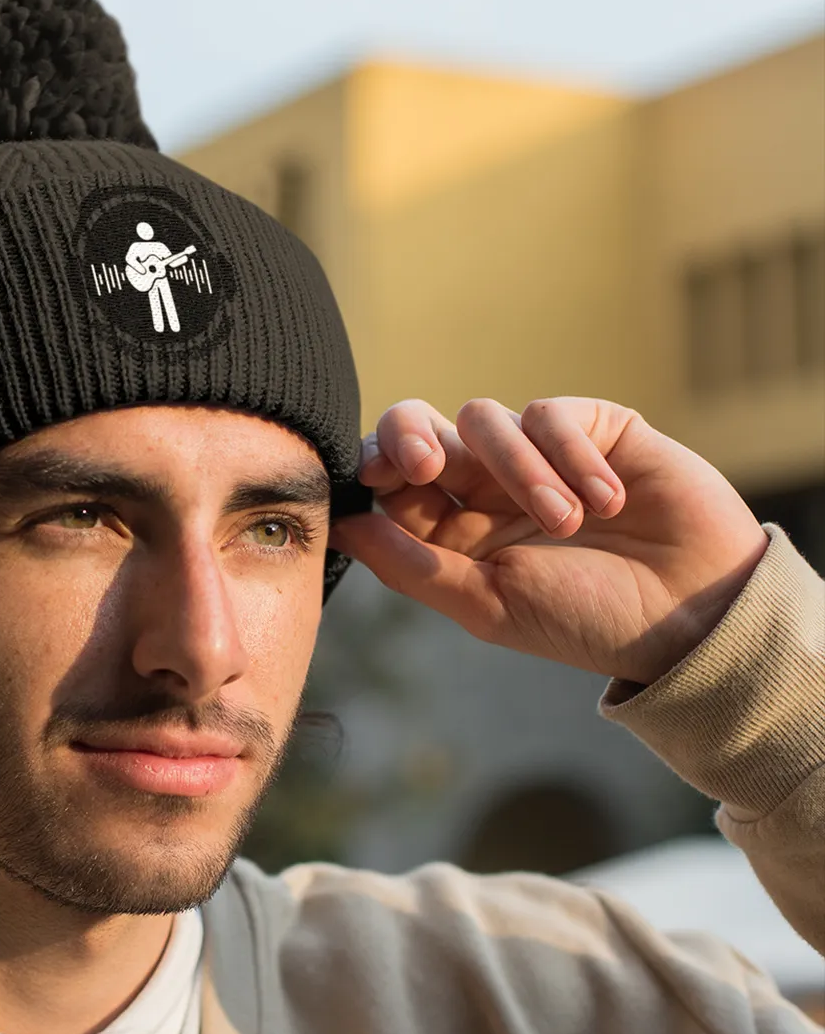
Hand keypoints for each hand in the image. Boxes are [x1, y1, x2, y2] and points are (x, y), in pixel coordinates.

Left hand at [327, 397, 769, 686]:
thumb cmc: (586, 619)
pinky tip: (610, 501)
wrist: (693, 615)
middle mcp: (485, 488)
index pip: (391, 480)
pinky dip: (572, 457)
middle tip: (424, 465)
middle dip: (409, 435)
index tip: (379, 476)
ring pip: (483, 420)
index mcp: (453, 532)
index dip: (377, 466)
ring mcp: (537, 454)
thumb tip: (340, 522)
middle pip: (418, 428)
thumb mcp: (488, 603)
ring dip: (520, 471)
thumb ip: (411, 564)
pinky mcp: (594, 427)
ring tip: (567, 522)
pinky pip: (551, 414)